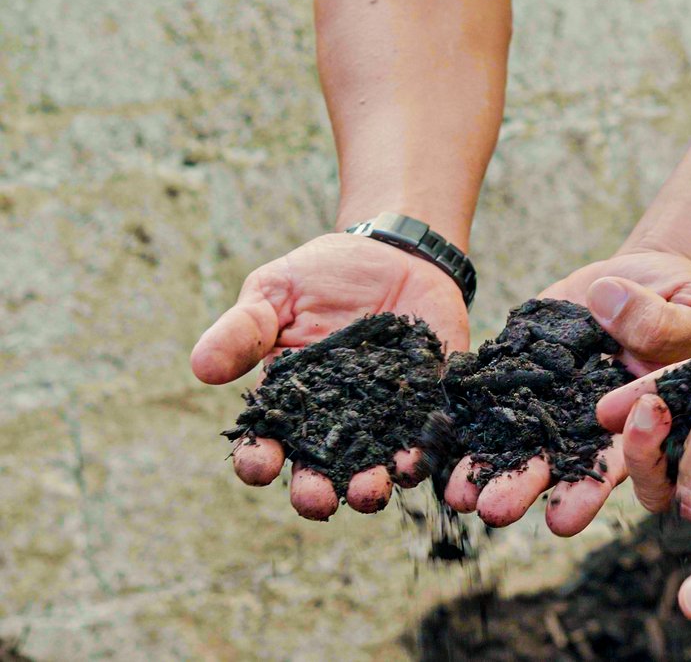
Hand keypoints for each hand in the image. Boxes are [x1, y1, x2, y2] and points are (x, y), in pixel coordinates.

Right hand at [192, 233, 469, 519]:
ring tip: (370, 488)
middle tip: (318, 499)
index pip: (266, 445)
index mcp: (288, 405)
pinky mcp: (428, 405)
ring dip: (371, 487)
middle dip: (316, 495)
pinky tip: (419, 458)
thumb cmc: (320, 276)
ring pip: (374, 468)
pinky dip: (425, 455)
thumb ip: (243, 331)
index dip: (257, 461)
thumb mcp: (274, 293)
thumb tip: (201, 367)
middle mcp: (335, 425)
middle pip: (320, 474)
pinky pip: (427, 439)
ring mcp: (384, 419)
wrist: (392, 252)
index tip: (259, 463)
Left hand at [438, 248, 690, 535]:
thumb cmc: (680, 299)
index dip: (593, 488)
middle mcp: (598, 424)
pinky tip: (443, 439)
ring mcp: (558, 400)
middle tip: (495, 510)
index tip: (564, 513)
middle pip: (563, 464)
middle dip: (528, 487)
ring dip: (492, 467)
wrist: (640, 278)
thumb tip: (608, 305)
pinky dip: (471, 418)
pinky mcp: (527, 368)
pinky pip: (496, 395)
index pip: (621, 463)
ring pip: (525, 439)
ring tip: (459, 492)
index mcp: (648, 421)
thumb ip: (663, 322)